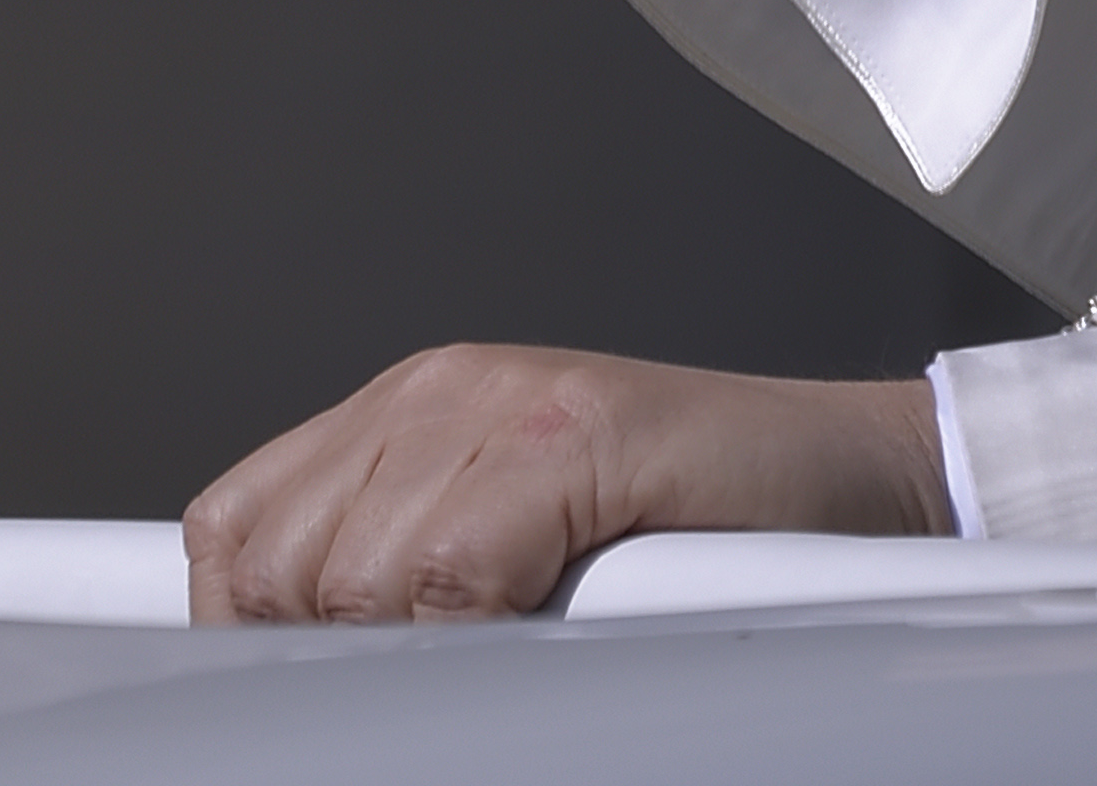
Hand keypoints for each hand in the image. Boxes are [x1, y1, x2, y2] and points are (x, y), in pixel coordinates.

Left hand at [180, 346, 951, 623]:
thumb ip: (410, 578)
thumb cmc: (703, 536)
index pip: (235, 535)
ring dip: (415, 648)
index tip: (277, 704)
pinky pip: (452, 569)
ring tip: (506, 651)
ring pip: (355, 578)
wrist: (861, 481)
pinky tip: (545, 628)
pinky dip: (478, 626)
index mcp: (403, 416)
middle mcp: (434, 392)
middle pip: (274, 570)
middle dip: (331, 653)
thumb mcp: (517, 548)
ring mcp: (501, 403)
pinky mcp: (575, 430)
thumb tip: (308, 684)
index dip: (241, 635)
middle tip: (432, 678)